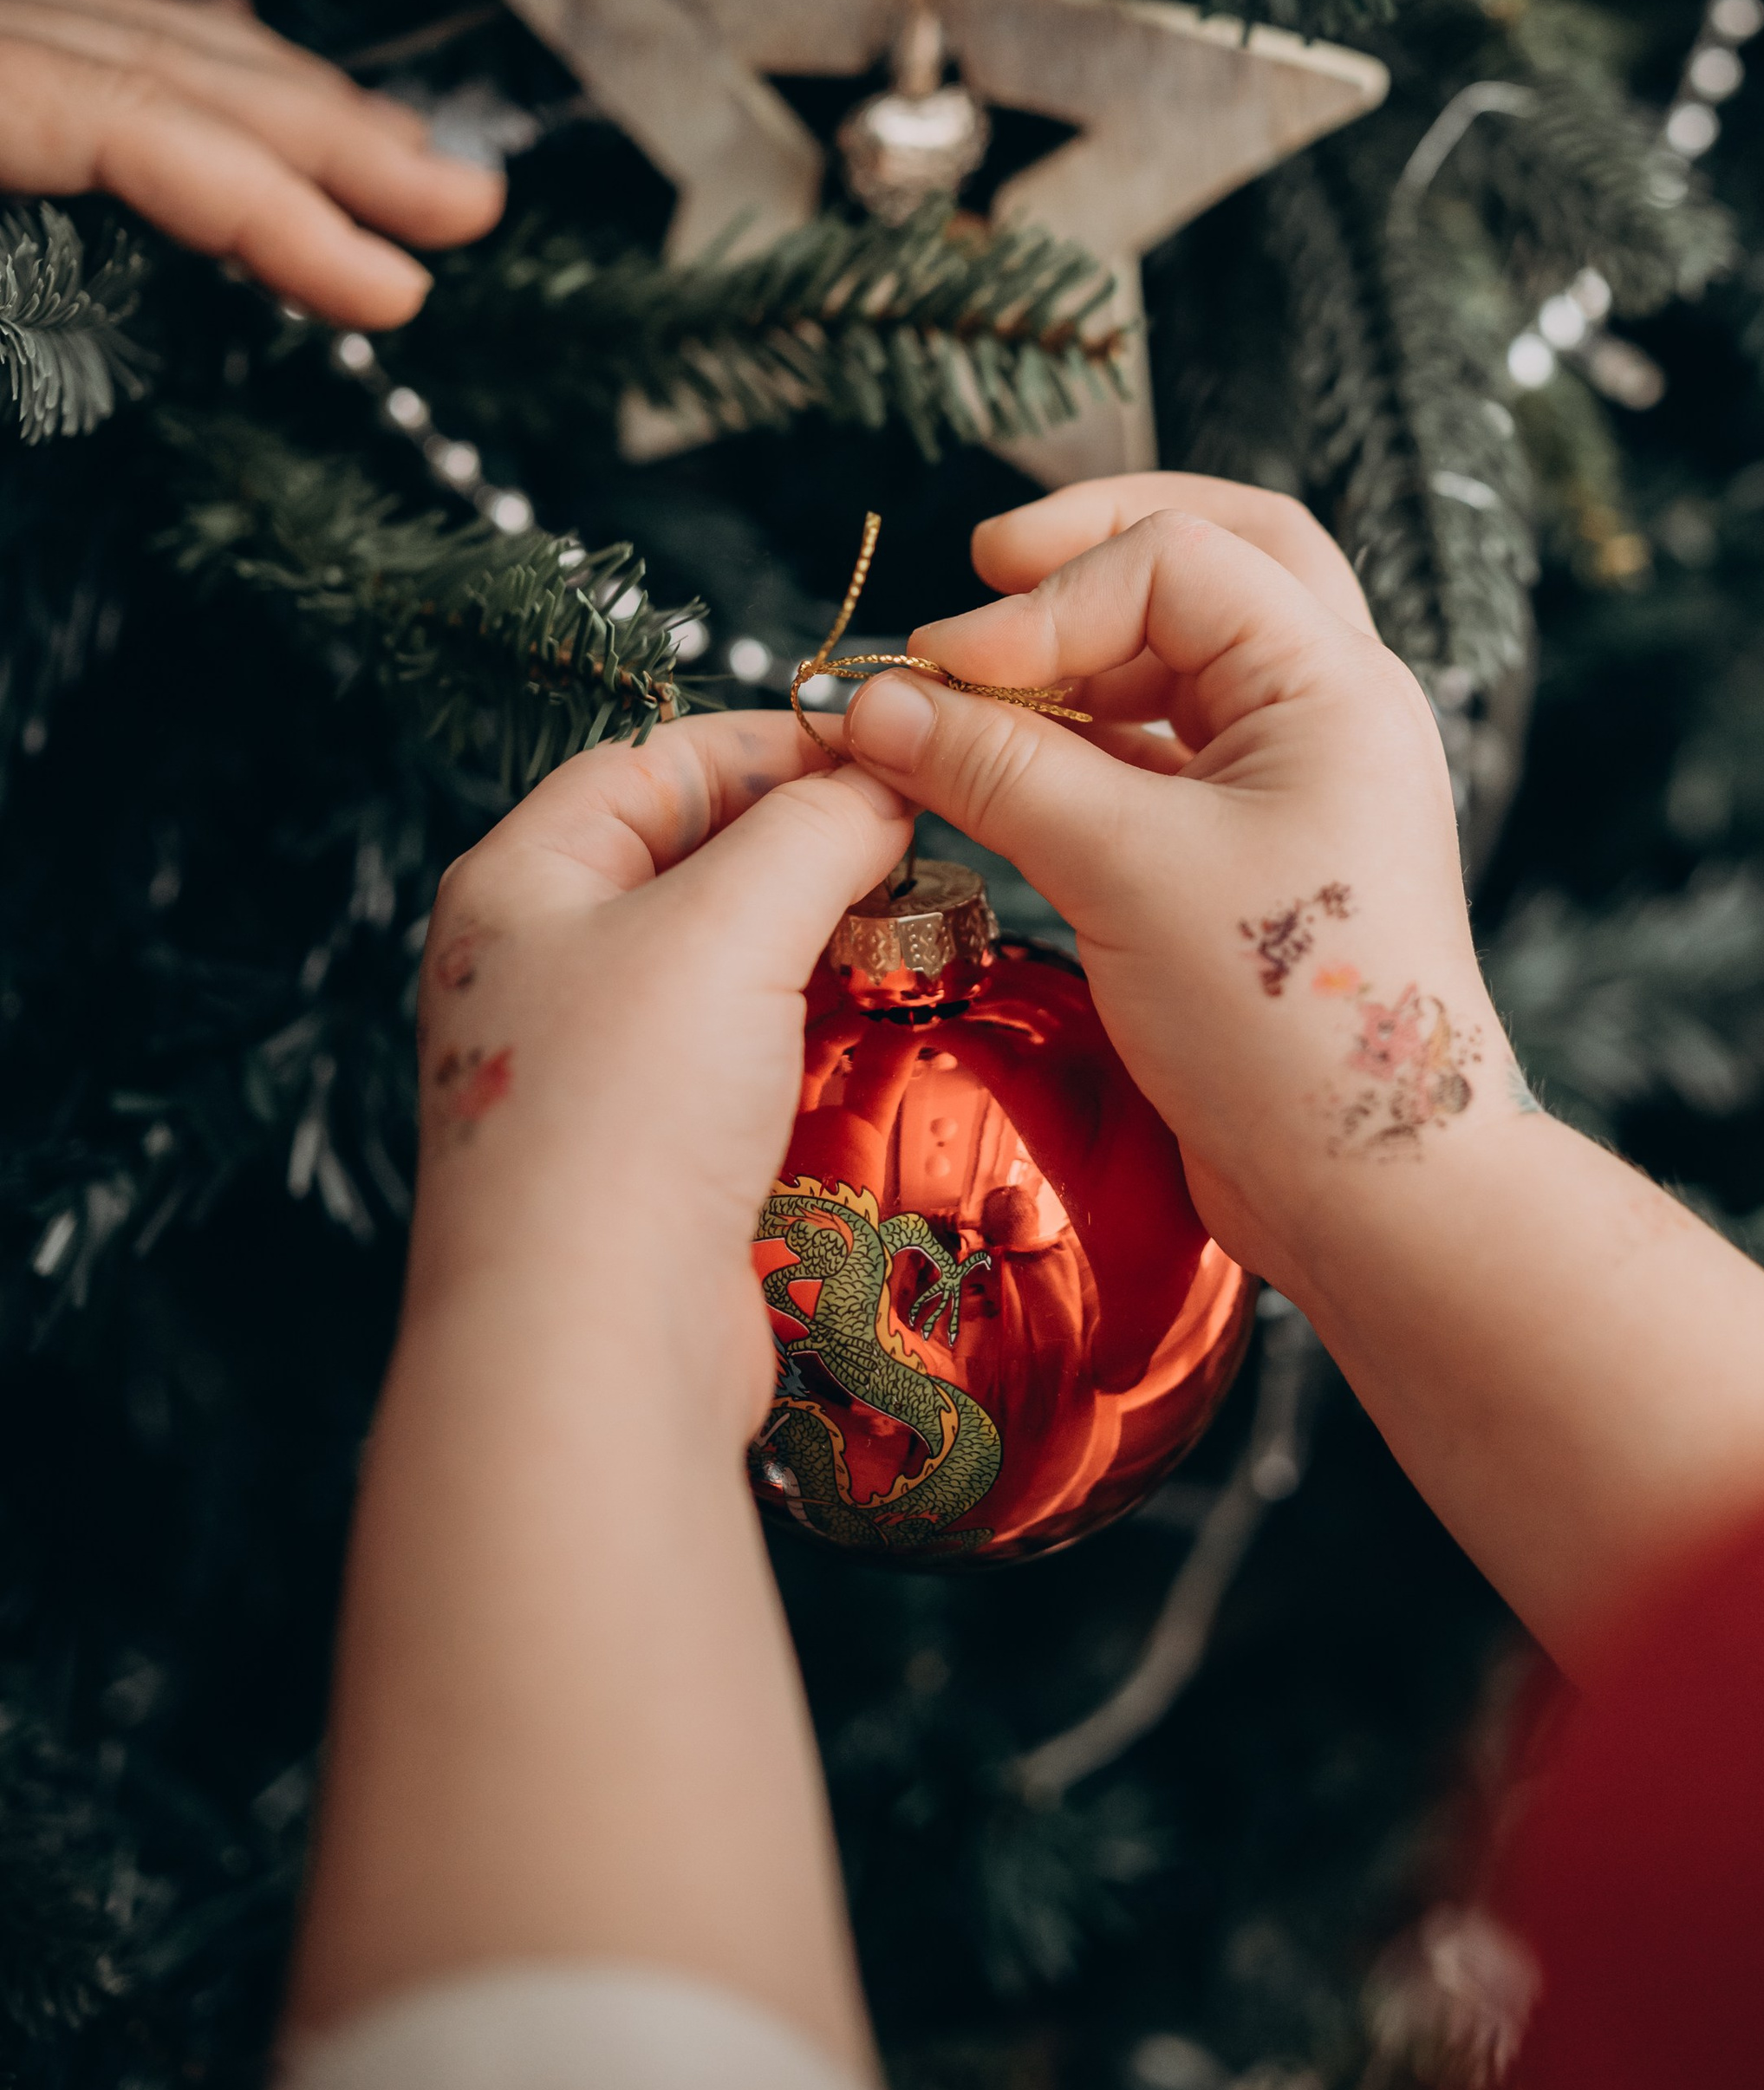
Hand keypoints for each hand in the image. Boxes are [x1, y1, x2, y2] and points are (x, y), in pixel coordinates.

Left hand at [0, 0, 503, 326]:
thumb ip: (17, 323)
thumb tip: (125, 332)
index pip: (130, 115)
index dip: (275, 204)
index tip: (391, 289)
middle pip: (161, 57)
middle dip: (329, 135)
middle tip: (463, 202)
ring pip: (133, 26)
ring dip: (279, 90)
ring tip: (393, 145)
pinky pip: (70, 27)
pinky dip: (177, 46)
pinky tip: (239, 33)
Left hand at [413, 713, 911, 1425]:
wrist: (590, 1347)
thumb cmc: (623, 1120)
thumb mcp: (726, 926)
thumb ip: (815, 827)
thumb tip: (885, 781)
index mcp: (519, 882)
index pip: (656, 760)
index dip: (776, 743)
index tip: (891, 754)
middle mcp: (536, 963)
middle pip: (689, 854)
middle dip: (806, 841)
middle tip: (918, 842)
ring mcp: (585, 1062)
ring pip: (720, 957)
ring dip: (815, 935)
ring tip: (910, 927)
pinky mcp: (640, 1151)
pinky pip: (735, 1052)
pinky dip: (805, 1025)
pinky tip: (870, 1026)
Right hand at [838, 473, 1518, 1290]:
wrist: (1374, 1188)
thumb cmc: (1286, 1026)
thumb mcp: (1122, 871)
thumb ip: (995, 769)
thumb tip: (875, 704)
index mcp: (1333, 684)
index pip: (1175, 560)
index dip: (1047, 599)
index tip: (947, 668)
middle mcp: (1330, 710)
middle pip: (1216, 558)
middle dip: (1093, 551)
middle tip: (988, 568)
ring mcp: (1299, 779)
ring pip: (1186, 656)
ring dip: (1081, 652)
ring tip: (975, 686)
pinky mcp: (1257, 850)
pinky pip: (1167, 748)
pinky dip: (1084, 737)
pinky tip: (1003, 762)